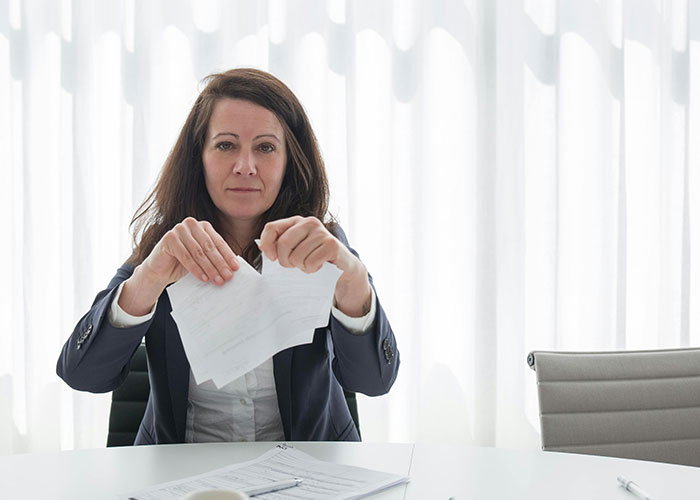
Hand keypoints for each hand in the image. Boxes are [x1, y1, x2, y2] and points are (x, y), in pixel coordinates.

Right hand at [119, 218, 238, 315]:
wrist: (160, 269)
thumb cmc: (183, 263)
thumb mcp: (202, 258)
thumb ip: (215, 257)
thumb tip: (233, 267)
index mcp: (203, 226)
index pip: (218, 242)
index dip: (228, 256)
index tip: (235, 268)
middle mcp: (191, 224)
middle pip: (209, 247)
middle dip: (220, 263)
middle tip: (228, 276)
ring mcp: (179, 229)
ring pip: (198, 252)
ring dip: (209, 268)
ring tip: (217, 280)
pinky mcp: (169, 238)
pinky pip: (185, 256)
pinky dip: (196, 269)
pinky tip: (203, 278)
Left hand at [258, 216, 371, 316]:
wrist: (341, 265)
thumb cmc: (313, 257)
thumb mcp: (294, 249)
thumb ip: (278, 246)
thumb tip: (262, 247)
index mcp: (296, 221)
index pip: (272, 228)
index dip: (267, 244)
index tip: (271, 258)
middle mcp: (309, 222)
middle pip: (284, 244)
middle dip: (286, 261)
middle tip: (294, 265)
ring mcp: (322, 232)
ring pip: (297, 256)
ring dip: (301, 267)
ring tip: (309, 264)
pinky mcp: (332, 245)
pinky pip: (311, 262)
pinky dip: (312, 269)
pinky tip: (318, 265)